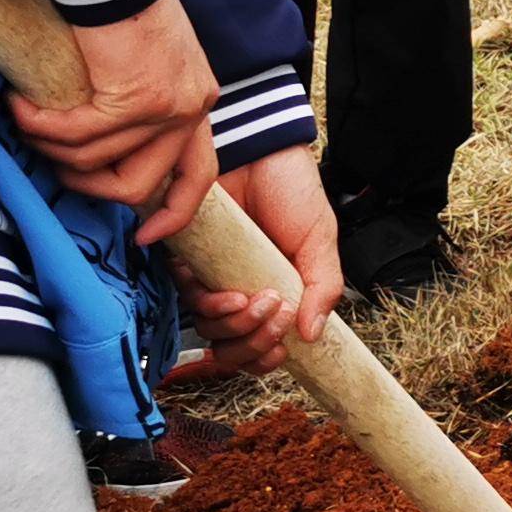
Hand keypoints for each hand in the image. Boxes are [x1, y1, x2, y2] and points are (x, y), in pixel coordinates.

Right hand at [14, 0, 217, 240]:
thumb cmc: (117, 5)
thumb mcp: (142, 64)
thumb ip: (135, 106)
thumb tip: (99, 153)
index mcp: (195, 102)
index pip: (197, 176)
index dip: (172, 213)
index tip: (145, 237)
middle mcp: (190, 108)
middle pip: (138, 186)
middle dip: (84, 185)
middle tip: (50, 161)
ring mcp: (166, 106)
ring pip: (95, 162)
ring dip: (49, 147)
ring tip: (26, 118)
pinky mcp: (135, 98)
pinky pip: (75, 135)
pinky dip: (38, 125)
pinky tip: (20, 103)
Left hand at [180, 144, 344, 375]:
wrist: (262, 151)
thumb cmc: (292, 191)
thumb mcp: (320, 241)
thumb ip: (324, 287)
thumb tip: (314, 335)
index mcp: (275, 294)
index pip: (262, 346)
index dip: (266, 359)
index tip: (284, 351)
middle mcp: (241, 292)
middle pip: (231, 348)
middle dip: (254, 345)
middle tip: (278, 317)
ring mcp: (213, 279)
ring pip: (210, 329)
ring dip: (237, 325)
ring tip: (262, 298)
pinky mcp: (189, 260)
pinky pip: (188, 298)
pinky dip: (212, 304)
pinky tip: (233, 290)